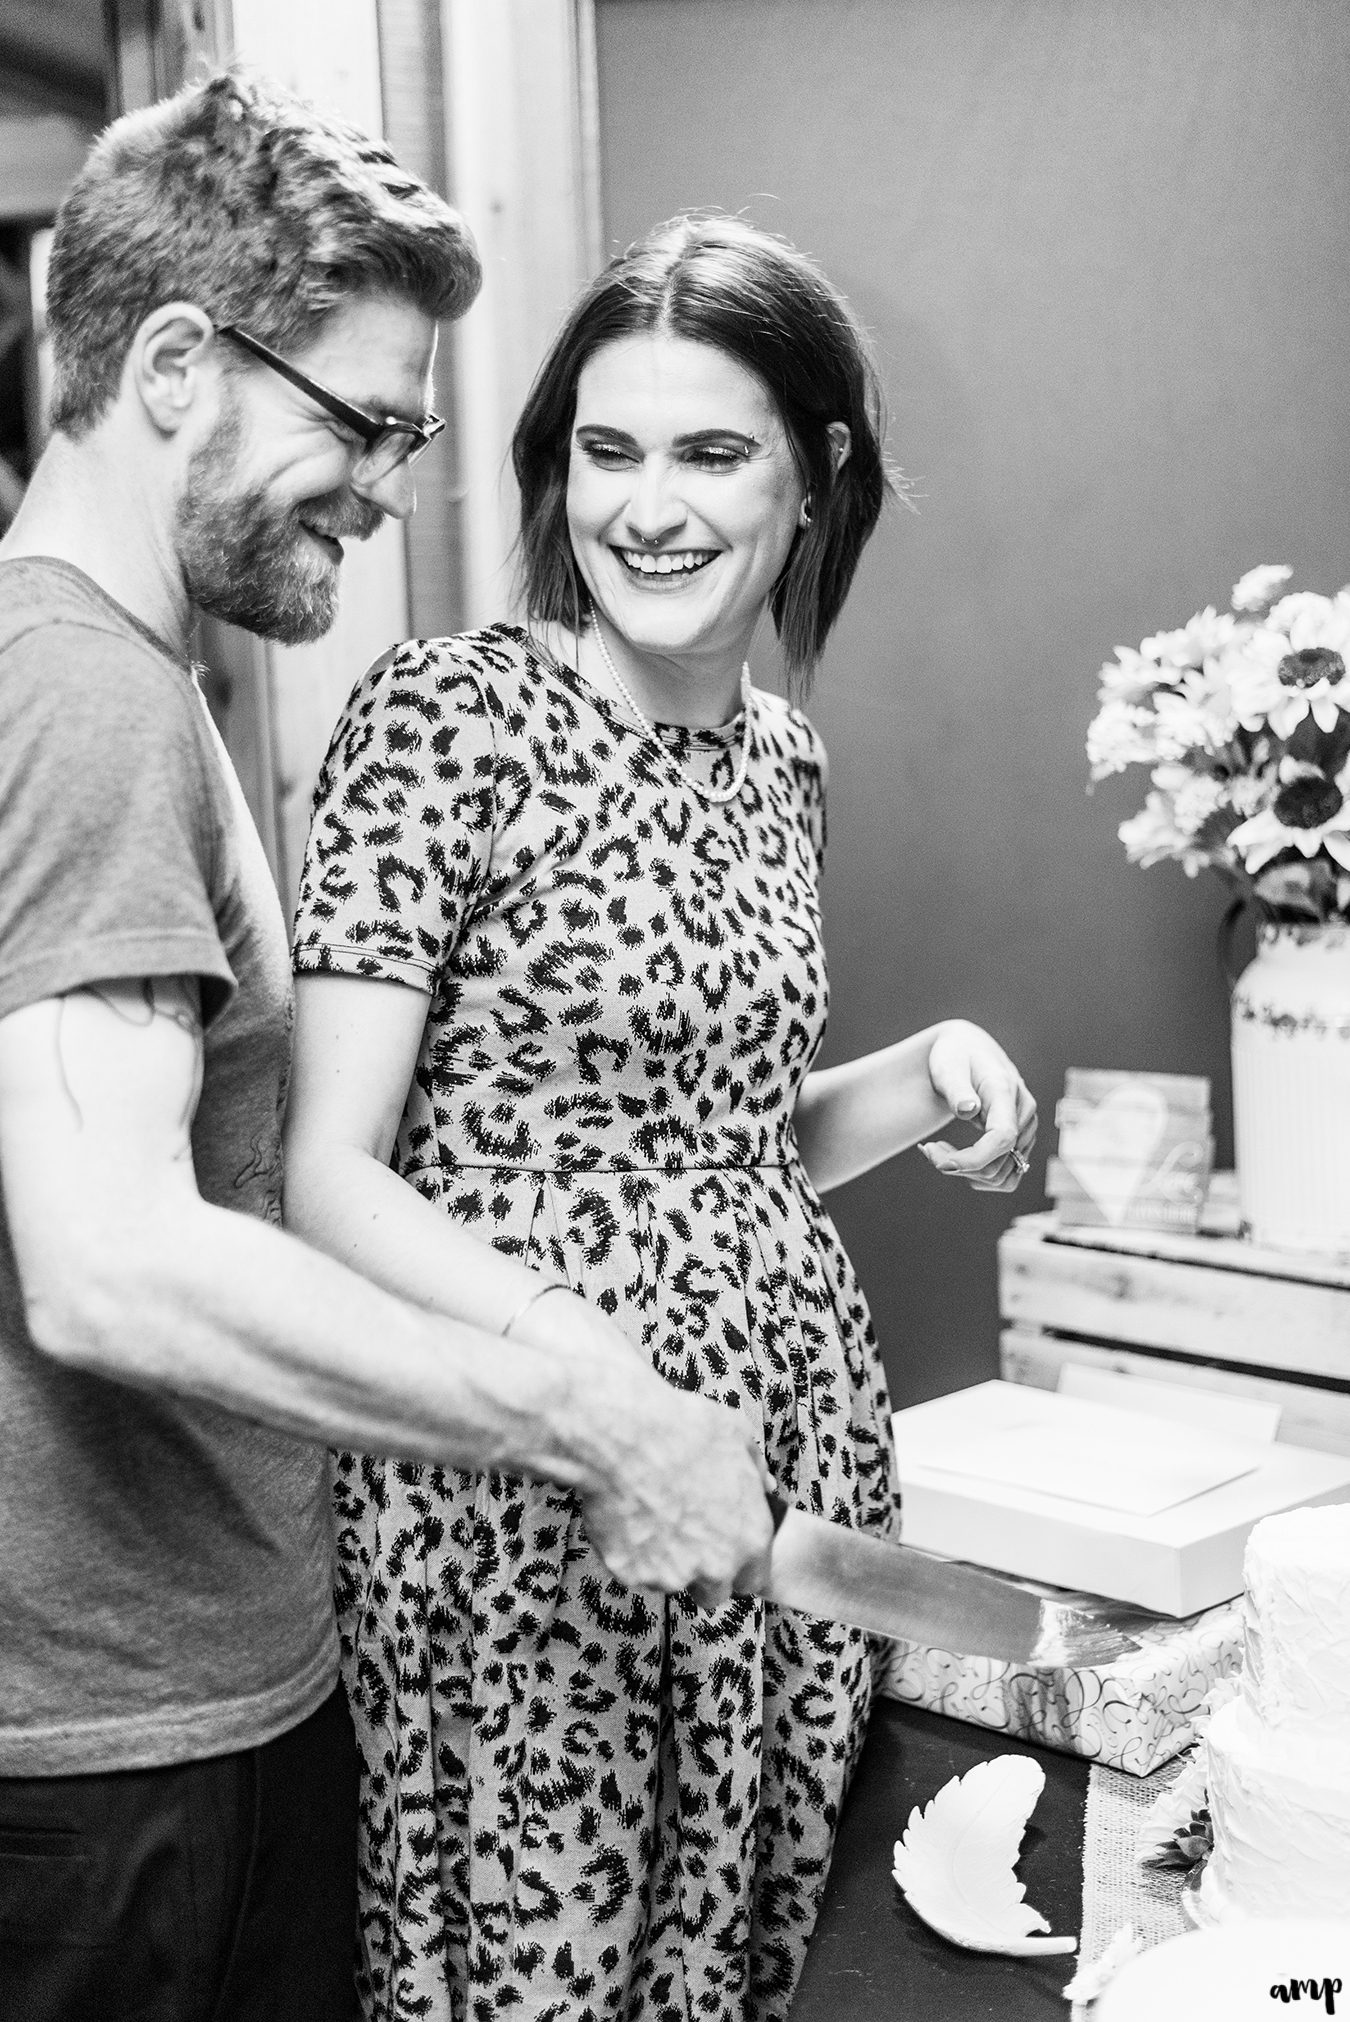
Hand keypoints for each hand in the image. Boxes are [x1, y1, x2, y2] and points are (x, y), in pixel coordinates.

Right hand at [579, 1383, 774, 1605]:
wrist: (621, 1438)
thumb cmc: (681, 1429)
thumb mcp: (736, 1434)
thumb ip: (756, 1468)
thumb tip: (765, 1485)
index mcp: (750, 1538)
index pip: (754, 1579)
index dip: (739, 1563)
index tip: (723, 1545)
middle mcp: (716, 1566)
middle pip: (715, 1592)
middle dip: (703, 1570)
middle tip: (686, 1534)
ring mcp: (672, 1575)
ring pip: (673, 1581)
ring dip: (667, 1561)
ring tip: (653, 1514)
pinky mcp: (632, 1574)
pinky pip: (636, 1571)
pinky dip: (633, 1553)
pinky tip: (630, 1515)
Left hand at [918, 1020, 1036, 1192]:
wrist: (970, 1050)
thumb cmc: (956, 1056)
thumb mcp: (948, 1067)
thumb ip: (957, 1089)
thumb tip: (969, 1110)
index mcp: (1006, 1092)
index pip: (1003, 1138)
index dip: (973, 1159)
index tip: (939, 1162)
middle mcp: (1023, 1114)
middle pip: (998, 1164)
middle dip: (957, 1166)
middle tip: (927, 1150)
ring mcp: (1025, 1130)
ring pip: (1001, 1176)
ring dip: (966, 1173)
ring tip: (938, 1150)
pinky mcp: (1020, 1142)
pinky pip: (1005, 1176)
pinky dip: (978, 1174)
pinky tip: (956, 1158)